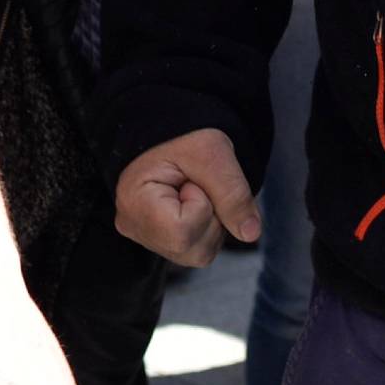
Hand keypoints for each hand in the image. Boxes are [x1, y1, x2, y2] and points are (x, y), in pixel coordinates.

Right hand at [114, 128, 260, 265]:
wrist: (173, 131)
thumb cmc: (186, 134)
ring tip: (197, 190)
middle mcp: (134, 229)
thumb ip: (233, 193)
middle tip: (198, 184)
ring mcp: (147, 238)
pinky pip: (198, 250)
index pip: (182, 232)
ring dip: (213, 222)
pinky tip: (196, 202)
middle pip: (193, 250)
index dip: (202, 205)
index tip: (192, 179)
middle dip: (212, 216)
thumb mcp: (213, 153)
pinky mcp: (162, 240)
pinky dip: (208, 227)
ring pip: (199, 253)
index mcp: (134, 203)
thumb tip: (251, 234)